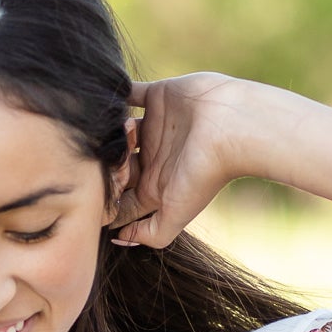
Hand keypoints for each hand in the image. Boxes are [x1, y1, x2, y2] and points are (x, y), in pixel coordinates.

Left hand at [109, 73, 260, 249]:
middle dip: (103, 164)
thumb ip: (150, 234)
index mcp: (154, 185)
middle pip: (113, 164)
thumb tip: (118, 238)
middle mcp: (153, 157)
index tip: (98, 192)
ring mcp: (154, 126)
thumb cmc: (206, 173)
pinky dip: (115, 94)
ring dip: (108, 131)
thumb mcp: (176, 214)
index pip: (118, 195)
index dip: (104, 196)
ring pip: (116, 131)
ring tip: (114, 132)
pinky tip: (107, 99)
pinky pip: (128, 93)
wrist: (233, 128)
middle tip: (107, 159)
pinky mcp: (157, 97)